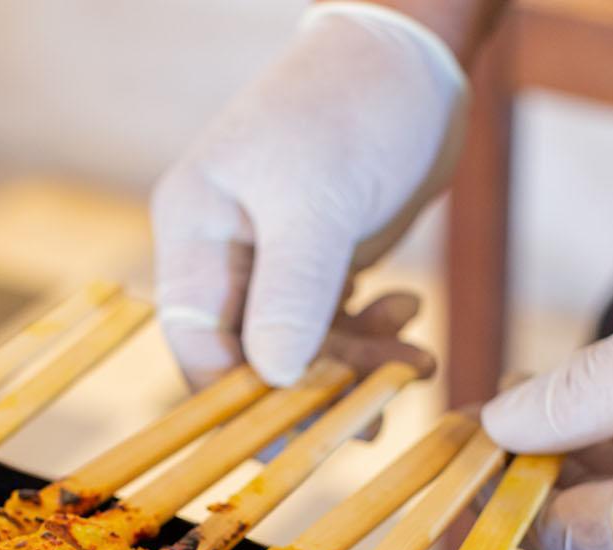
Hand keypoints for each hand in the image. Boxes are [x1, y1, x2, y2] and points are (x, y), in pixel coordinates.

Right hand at [152, 3, 466, 387]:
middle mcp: (222, 251)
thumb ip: (293, 290)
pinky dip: (373, 337)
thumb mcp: (320, 199)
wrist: (413, 58)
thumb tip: (274, 377)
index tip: (307, 429)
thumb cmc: (354, 106)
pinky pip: (334, 325)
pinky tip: (411, 320)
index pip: (200, 346)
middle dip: (316, 388)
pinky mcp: (317, 262)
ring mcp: (271, 259)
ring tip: (416, 363)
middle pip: (251, 357)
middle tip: (381, 410)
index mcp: (196, 230)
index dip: (247, 398)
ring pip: (299, 349)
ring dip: (357, 366)